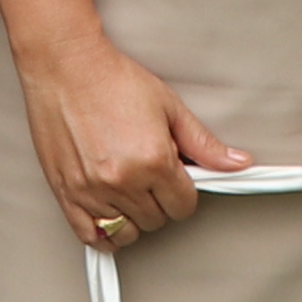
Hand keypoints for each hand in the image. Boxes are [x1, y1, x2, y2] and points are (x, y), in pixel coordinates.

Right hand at [25, 31, 238, 257]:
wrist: (65, 66)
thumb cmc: (113, 80)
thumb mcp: (168, 107)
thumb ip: (203, 143)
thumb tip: (236, 163)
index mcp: (153, 160)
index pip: (184, 206)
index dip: (184, 193)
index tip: (176, 180)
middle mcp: (123, 180)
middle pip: (157, 220)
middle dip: (159, 201)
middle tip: (150, 177)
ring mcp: (91, 190)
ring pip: (126, 231)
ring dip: (133, 216)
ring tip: (130, 191)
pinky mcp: (66, 192)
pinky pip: (89, 235)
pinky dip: (103, 233)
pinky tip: (109, 216)